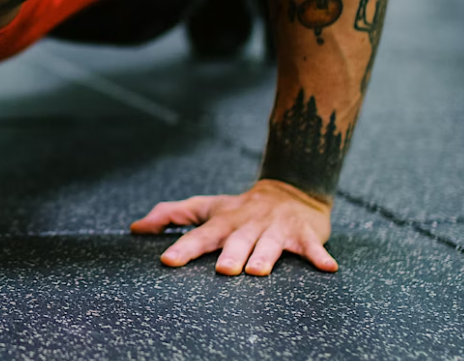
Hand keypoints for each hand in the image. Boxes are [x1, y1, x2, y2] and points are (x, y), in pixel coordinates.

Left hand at [130, 179, 336, 275]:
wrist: (288, 190)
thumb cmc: (238, 208)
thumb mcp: (204, 207)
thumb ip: (170, 216)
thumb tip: (135, 228)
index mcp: (222, 222)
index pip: (199, 234)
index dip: (183, 247)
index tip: (168, 259)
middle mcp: (247, 225)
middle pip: (236, 241)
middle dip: (230, 254)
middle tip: (223, 269)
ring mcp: (275, 228)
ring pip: (270, 244)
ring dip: (264, 256)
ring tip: (258, 272)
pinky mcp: (303, 233)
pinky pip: (312, 246)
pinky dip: (319, 255)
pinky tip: (328, 268)